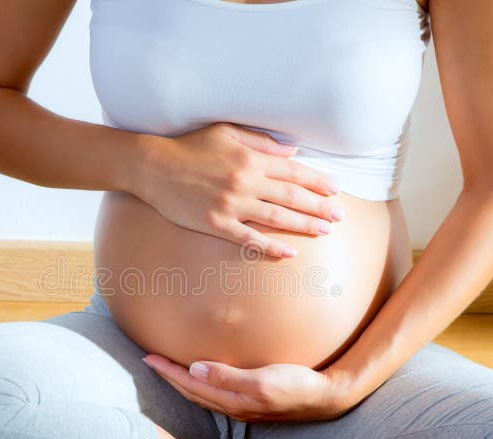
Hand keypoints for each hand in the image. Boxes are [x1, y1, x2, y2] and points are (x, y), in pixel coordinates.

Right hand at [133, 122, 342, 259]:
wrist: (153, 167)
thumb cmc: (189, 146)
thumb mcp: (226, 132)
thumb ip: (261, 141)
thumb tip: (292, 151)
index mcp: (250, 158)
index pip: (293, 170)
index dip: (317, 181)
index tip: (335, 190)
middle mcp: (245, 182)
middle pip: (292, 196)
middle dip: (319, 206)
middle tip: (339, 216)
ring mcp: (232, 205)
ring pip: (277, 217)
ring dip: (304, 225)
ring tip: (324, 231)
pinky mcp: (217, 224)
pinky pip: (250, 239)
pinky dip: (271, 246)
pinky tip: (289, 252)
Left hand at [141, 353, 352, 421]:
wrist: (326, 396)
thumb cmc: (297, 385)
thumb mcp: (263, 381)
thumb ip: (228, 376)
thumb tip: (194, 370)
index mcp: (232, 401)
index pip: (191, 385)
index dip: (168, 372)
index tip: (149, 357)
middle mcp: (233, 407)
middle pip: (192, 392)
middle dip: (169, 377)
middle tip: (149, 360)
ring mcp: (242, 406)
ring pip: (202, 394)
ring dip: (182, 382)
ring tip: (168, 369)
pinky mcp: (252, 401)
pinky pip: (216, 393)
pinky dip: (200, 384)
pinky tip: (202, 376)